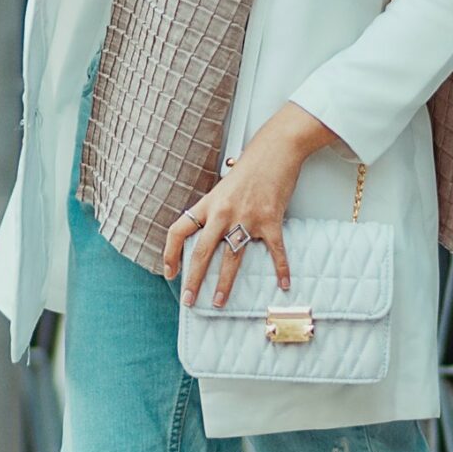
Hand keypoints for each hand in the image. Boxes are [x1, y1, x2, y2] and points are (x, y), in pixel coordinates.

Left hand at [162, 103, 344, 307]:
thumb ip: (217, 208)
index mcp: (208, 203)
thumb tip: (212, 229)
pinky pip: (274, 251)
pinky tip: (283, 284)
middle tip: (189, 299)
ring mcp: (247, 218)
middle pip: (202, 252)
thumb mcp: (224, 185)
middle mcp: (223, 213)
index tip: (169, 272)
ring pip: (231, 258)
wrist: (276, 150)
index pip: (179, 230)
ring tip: (219, 301)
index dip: (170, 253)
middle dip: (194, 279)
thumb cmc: (251, 165)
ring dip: (224, 284)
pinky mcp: (270, 220)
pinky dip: (280, 269)